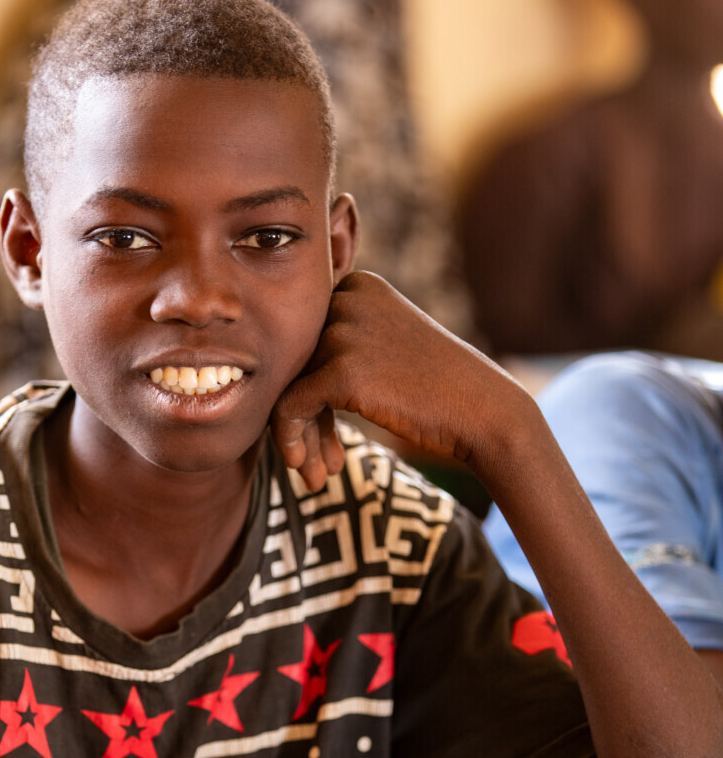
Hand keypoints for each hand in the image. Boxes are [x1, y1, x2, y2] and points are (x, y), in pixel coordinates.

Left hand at [271, 271, 526, 492]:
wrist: (485, 412)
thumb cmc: (438, 390)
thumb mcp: (386, 347)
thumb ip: (338, 347)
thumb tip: (272, 377)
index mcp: (358, 285)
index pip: (305, 336)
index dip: (307, 386)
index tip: (324, 431)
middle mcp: (347, 298)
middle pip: (293, 362)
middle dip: (302, 417)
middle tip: (316, 460)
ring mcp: (344, 331)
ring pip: (287, 387)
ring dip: (300, 436)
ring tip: (316, 473)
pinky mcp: (341, 369)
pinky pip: (289, 407)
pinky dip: (291, 441)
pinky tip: (308, 470)